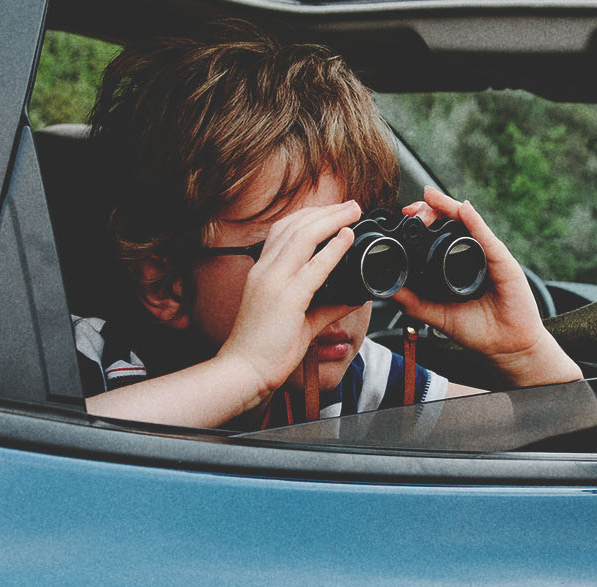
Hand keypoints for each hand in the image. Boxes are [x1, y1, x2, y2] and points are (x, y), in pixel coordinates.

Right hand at [213, 201, 363, 394]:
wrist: (244, 371)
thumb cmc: (265, 349)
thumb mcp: (300, 320)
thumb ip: (326, 306)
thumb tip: (352, 296)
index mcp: (262, 273)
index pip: (282, 231)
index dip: (309, 216)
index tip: (333, 212)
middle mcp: (265, 271)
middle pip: (294, 226)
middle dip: (325, 211)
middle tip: (351, 204)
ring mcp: (274, 283)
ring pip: (303, 237)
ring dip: (332, 219)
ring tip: (353, 211)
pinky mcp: (286, 299)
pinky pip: (314, 267)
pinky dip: (333, 248)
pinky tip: (347, 236)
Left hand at [395, 187, 582, 386]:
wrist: (506, 348)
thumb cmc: (479, 331)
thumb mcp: (439, 316)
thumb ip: (415, 303)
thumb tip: (388, 290)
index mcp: (460, 262)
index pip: (441, 232)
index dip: (424, 220)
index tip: (405, 214)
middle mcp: (476, 254)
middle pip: (454, 220)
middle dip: (432, 207)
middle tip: (413, 207)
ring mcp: (491, 256)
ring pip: (469, 222)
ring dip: (448, 206)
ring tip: (431, 198)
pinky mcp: (505, 264)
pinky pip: (487, 239)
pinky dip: (475, 223)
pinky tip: (464, 210)